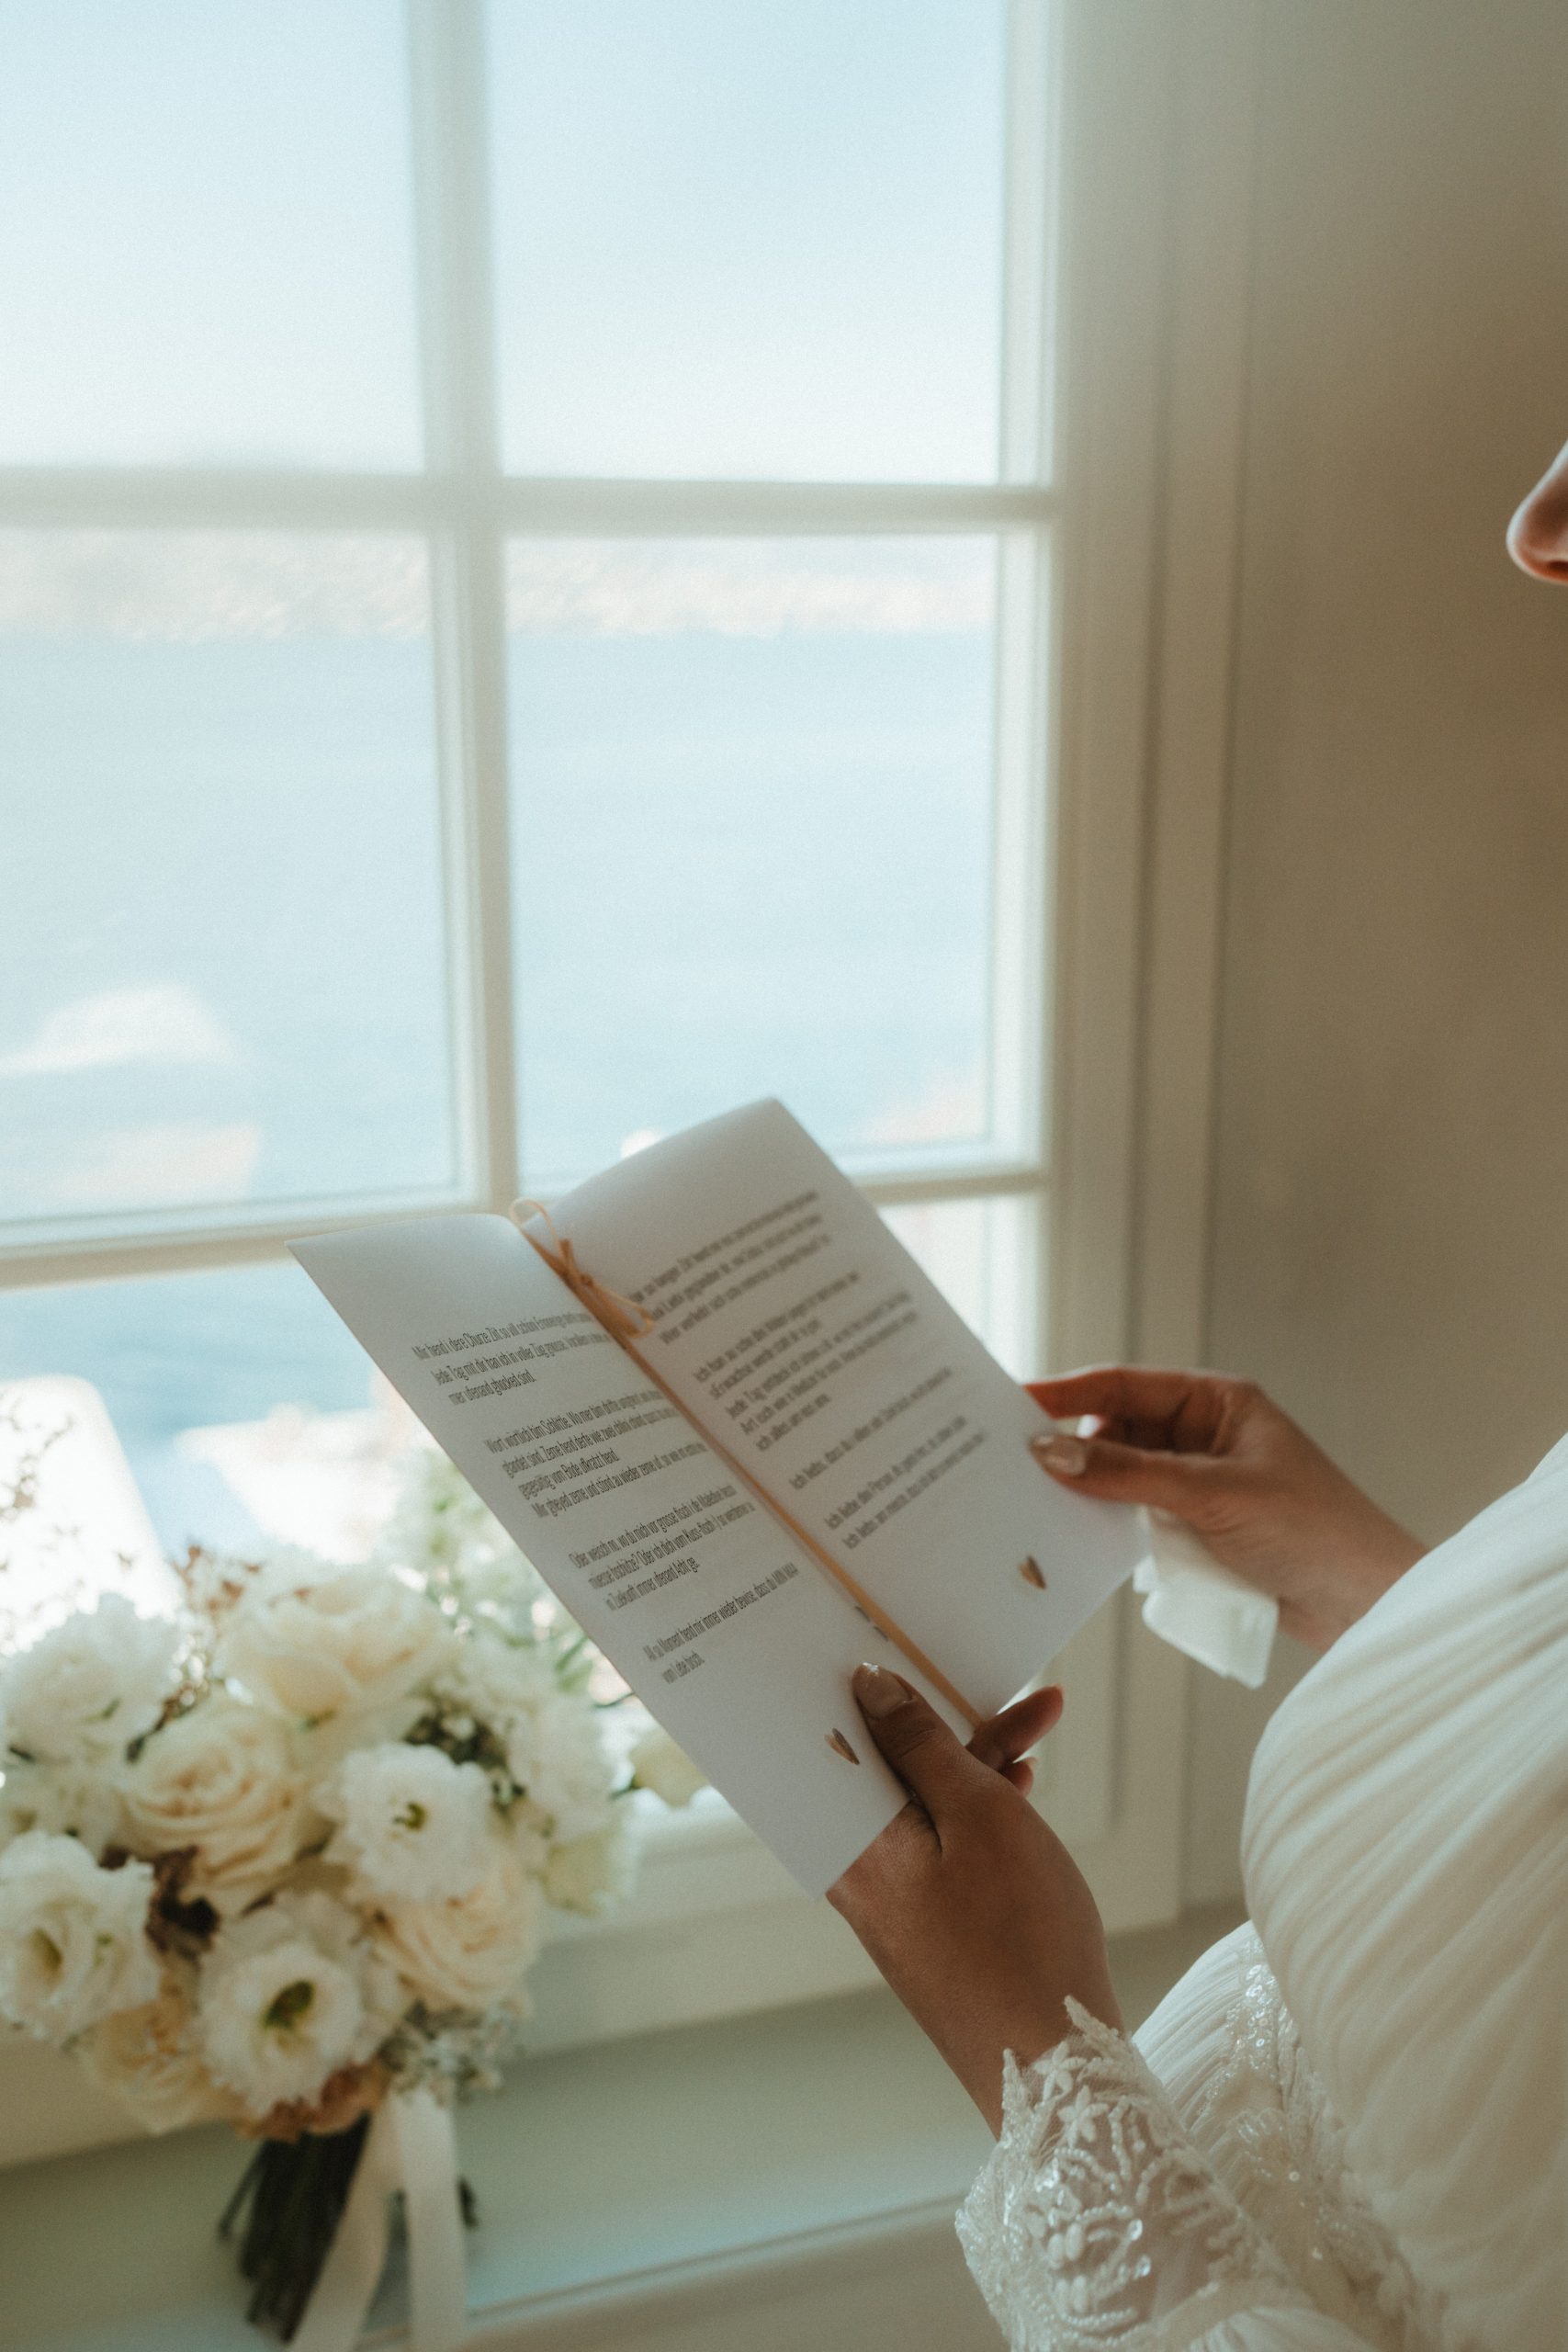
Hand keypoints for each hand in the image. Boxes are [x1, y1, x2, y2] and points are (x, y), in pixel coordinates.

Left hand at [828, 1666, 1119, 2133]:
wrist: (1054, 2068)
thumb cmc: (1018, 1939)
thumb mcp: (979, 1814)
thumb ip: (921, 1745)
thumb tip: (868, 1685)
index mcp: (849, 1842)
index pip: (826, 1743)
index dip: (852, 1687)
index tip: (878, 1637)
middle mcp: (857, 1870)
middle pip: (885, 1767)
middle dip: (948, 1719)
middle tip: (1008, 1684)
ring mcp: (894, 1900)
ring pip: (922, 1801)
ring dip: (977, 1759)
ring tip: (1041, 1719)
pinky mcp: (930, 1923)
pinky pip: (942, 1841)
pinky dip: (981, 1807)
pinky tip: (1025, 1782)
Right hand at [1030, 1366, 1424, 1650]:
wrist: (1367, 1603)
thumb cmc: (1311, 1531)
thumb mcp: (1211, 1495)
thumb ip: (1128, 1473)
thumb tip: (1050, 1451)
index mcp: (1216, 1401)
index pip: (1122, 1386)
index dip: (1065, 1394)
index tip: (1011, 1405)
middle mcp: (1205, 1433)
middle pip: (1116, 1430)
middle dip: (1072, 1449)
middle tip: (1013, 1468)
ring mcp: (1202, 1481)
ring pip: (1123, 1476)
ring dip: (1093, 1492)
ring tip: (1039, 1508)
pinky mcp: (1202, 1526)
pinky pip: (1140, 1515)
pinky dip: (1114, 1526)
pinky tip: (1083, 1542)